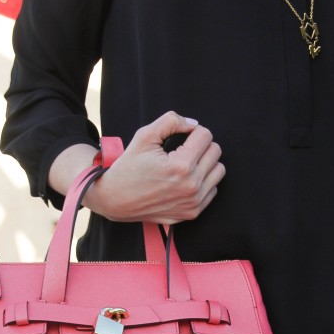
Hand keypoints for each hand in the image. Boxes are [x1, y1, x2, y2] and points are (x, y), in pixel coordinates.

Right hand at [81, 111, 224, 223]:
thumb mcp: (145, 135)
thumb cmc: (129, 166)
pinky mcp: (192, 213)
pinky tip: (184, 180)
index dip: (192, 131)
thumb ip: (171, 121)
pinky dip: (202, 182)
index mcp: (181, 166)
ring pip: (218, 170)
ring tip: (186, 164)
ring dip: (205, 163)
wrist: (115, 199)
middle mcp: (191, 186)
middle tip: (182, 149)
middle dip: (200, 145)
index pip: (205, 135)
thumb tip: (194, 124)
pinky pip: (213, 190)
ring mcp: (193, 202)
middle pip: (215, 151)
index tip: (180, 138)